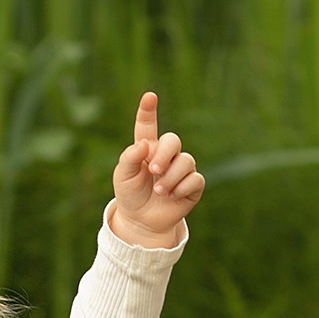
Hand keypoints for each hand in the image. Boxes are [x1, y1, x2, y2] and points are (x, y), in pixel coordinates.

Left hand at [111, 91, 203, 246]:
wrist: (142, 221)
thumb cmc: (131, 195)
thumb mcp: (123, 176)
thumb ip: (130, 157)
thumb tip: (144, 144)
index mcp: (146, 148)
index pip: (147, 125)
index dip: (148, 110)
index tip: (150, 96)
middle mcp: (166, 155)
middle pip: (173, 140)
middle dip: (164, 155)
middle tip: (154, 171)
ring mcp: (181, 169)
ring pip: (186, 161)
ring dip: (170, 177)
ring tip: (159, 191)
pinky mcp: (193, 184)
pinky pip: (195, 179)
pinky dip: (181, 188)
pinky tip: (172, 196)